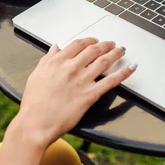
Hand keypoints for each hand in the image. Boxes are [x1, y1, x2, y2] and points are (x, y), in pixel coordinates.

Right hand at [12, 38, 136, 147]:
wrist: (36, 124)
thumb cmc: (34, 103)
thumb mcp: (36, 75)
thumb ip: (47, 59)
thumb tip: (55, 47)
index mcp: (58, 61)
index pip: (78, 44)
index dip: (89, 41)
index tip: (94, 41)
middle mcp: (72, 68)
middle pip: (94, 50)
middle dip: (105, 45)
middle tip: (111, 44)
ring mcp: (82, 80)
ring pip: (104, 61)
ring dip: (115, 53)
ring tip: (121, 50)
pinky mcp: (90, 95)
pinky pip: (111, 81)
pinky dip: (124, 72)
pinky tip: (131, 67)